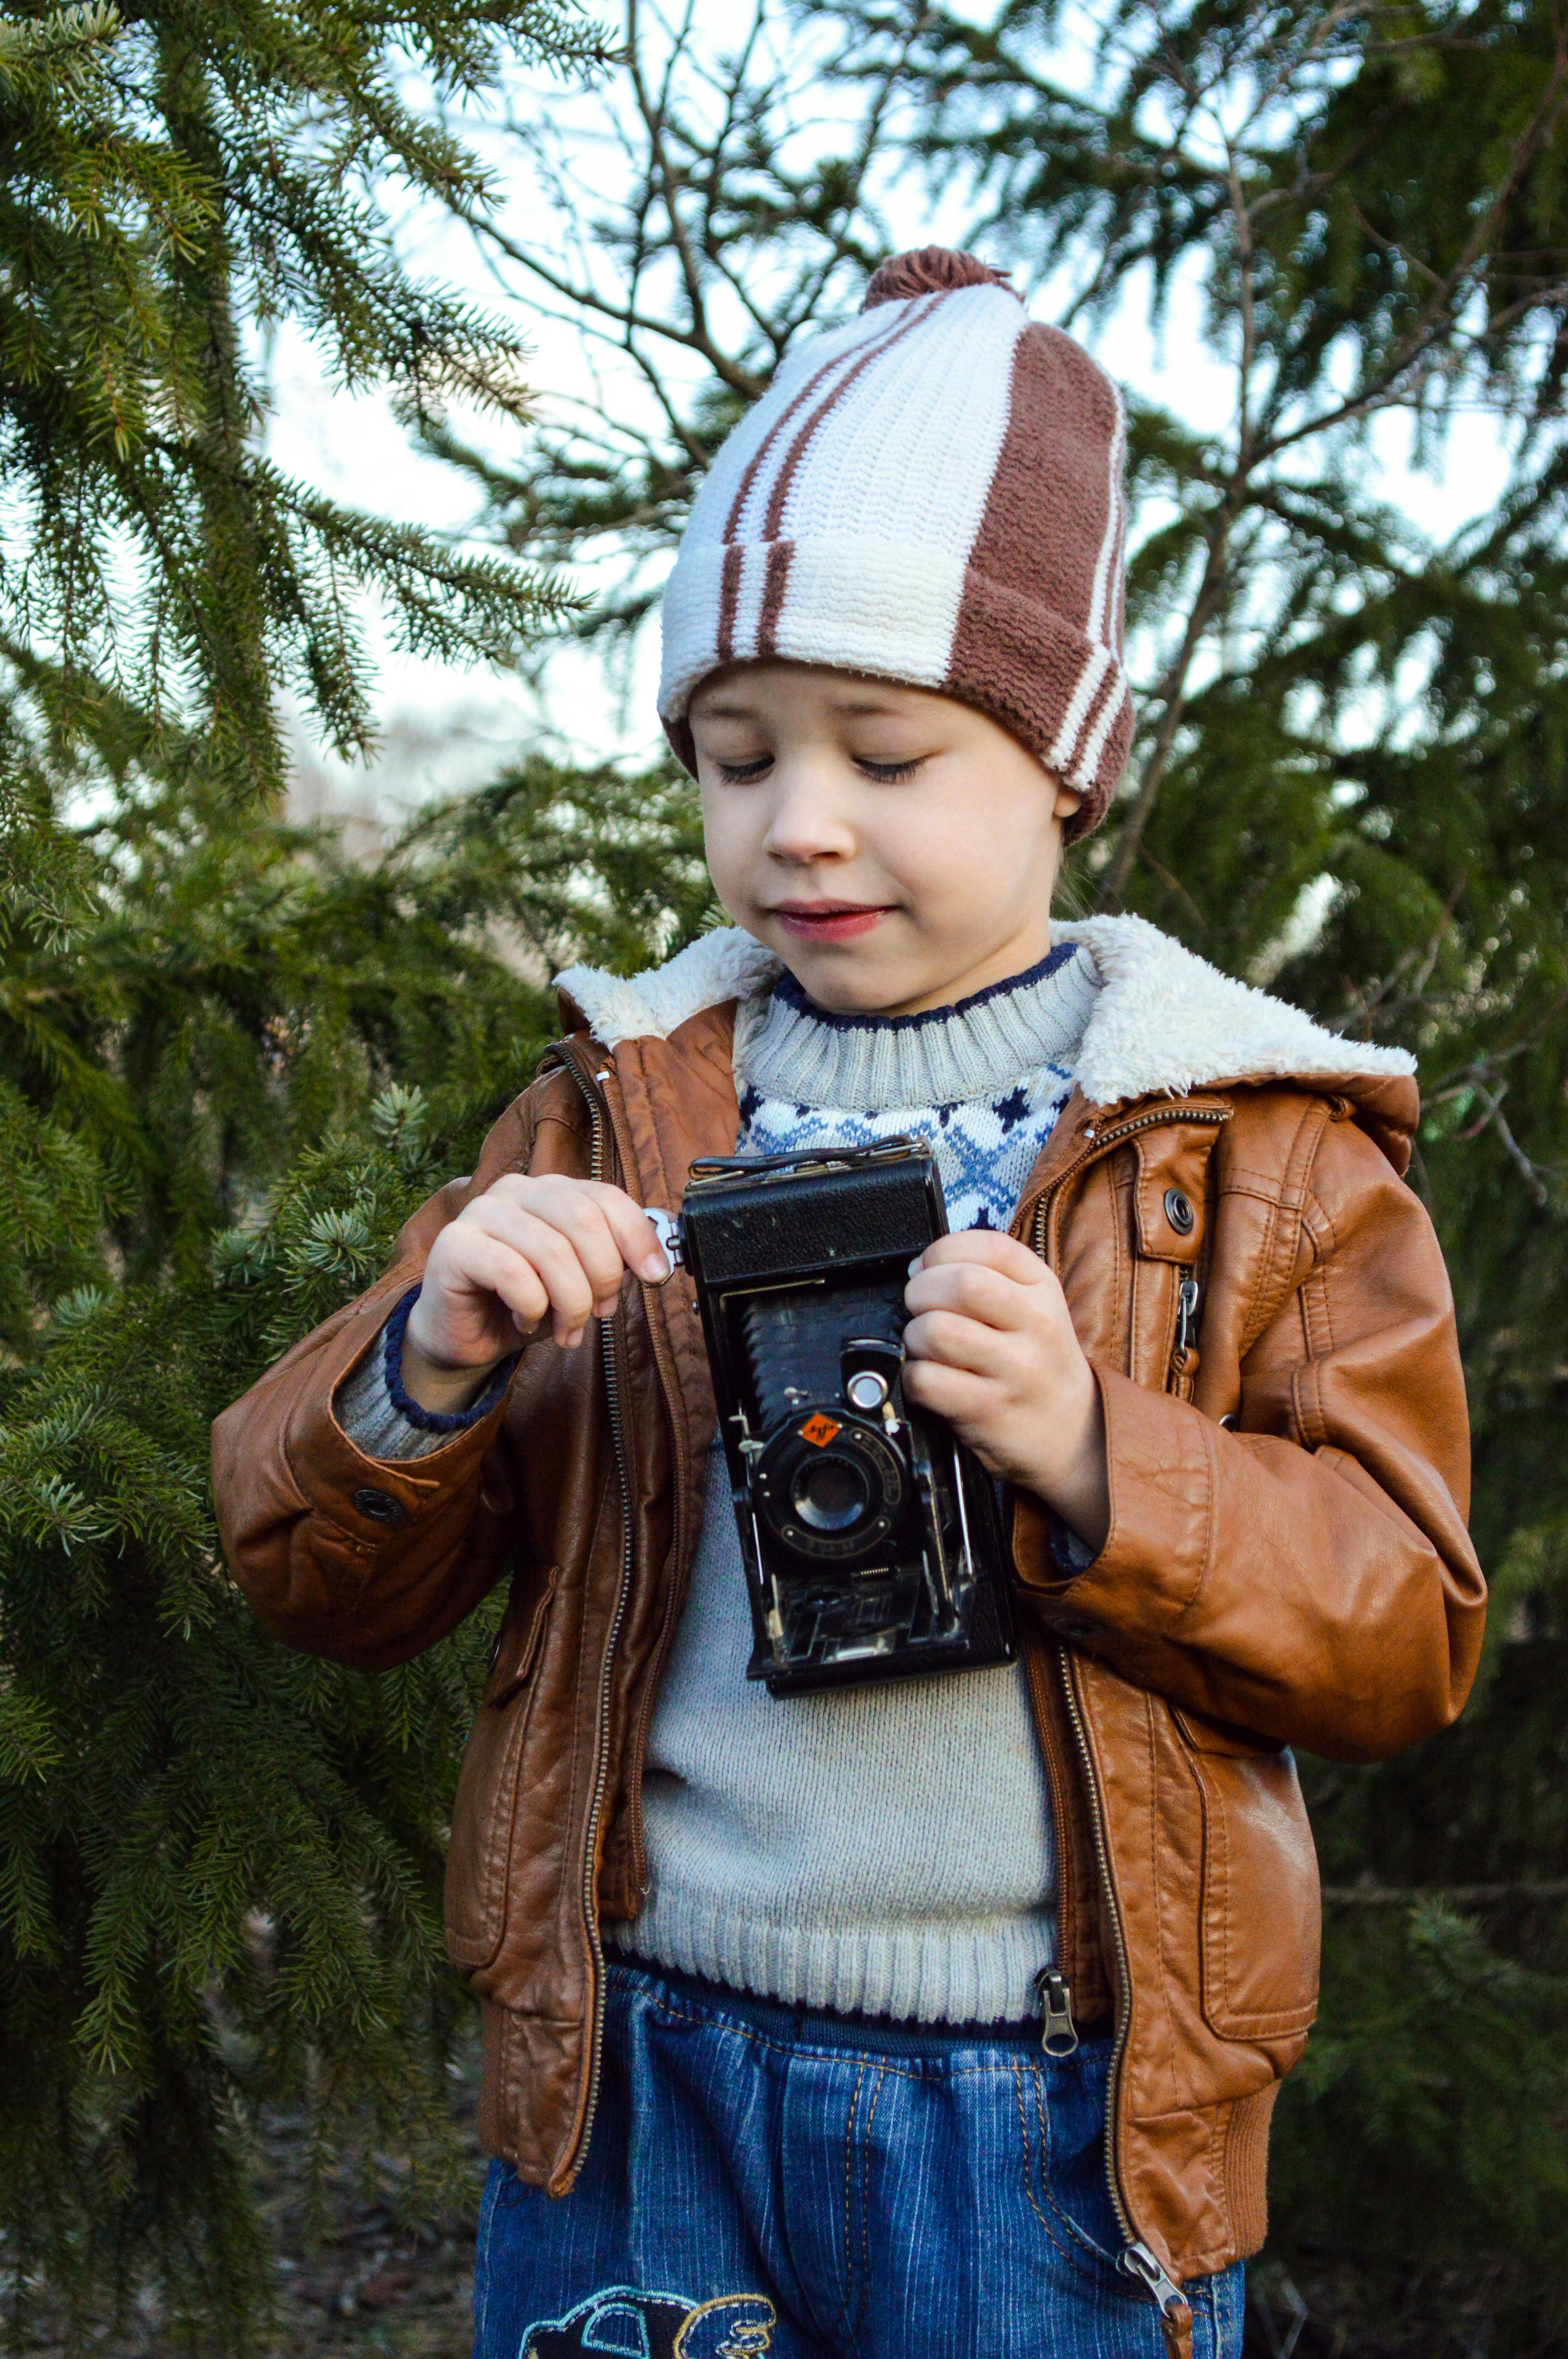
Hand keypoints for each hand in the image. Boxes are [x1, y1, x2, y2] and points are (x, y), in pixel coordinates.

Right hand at [400, 1176, 669, 1415]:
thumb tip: (654, 1263)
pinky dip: (532, 1307)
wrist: (466, 1335)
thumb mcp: (580, 1280)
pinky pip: (513, 1273)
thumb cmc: (526, 1303)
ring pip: (552, 1251)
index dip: (638, 1237)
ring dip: (570, 1304)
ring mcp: (481, 1212)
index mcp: (551, 1189)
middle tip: (599, 1313)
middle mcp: (516, 1189)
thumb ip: (611, 1261)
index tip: (655, 1276)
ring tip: (566, 1330)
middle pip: (583, 1220)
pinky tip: (525, 1320)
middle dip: (603, 1276)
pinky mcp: (455, 1244)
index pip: (607, 1197)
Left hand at [902, 1231, 1109, 1555]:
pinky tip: (929, 1381)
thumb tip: (919, 1268)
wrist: (1074, 1433)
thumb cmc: (1037, 1361)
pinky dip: (913, 1378)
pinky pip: (927, 1380)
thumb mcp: (1033, 1306)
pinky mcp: (990, 1409)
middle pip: (960, 1284)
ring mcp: (1015, 1369)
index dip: (942, 1253)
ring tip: (926, 1348)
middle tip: (920, 1310)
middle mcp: (1035, 1324)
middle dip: (921, 1292)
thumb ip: (986, 1276)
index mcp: (1042, 1287)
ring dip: (914, 1337)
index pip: (986, 1246)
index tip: (930, 1271)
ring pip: (938, 1331)